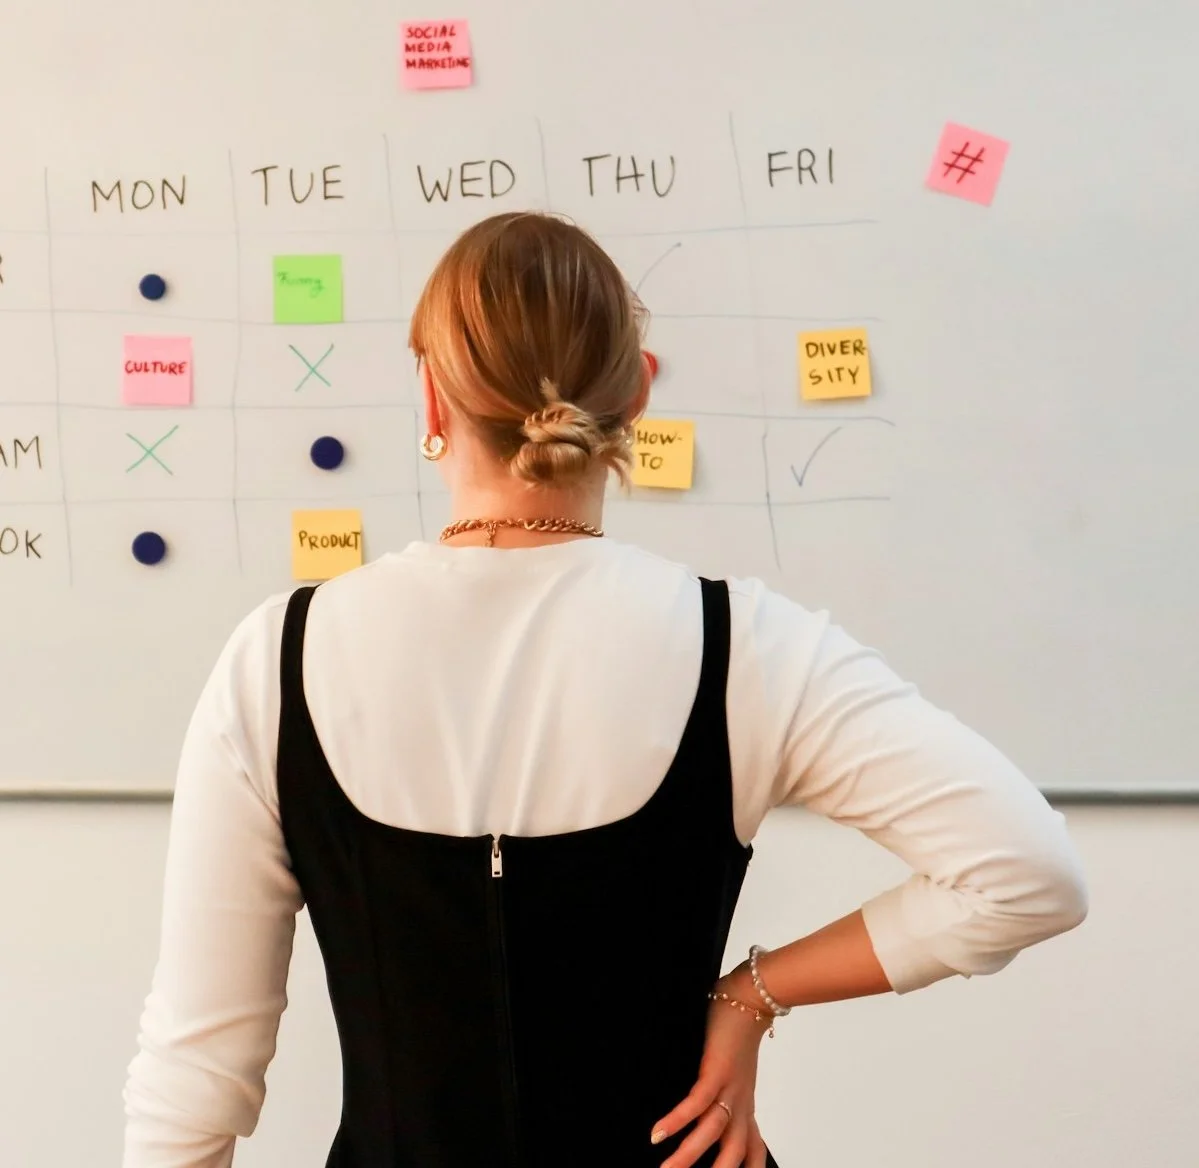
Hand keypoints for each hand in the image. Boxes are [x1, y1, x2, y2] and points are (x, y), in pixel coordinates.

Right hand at [650, 967, 770, 1167]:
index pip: (752, 1151)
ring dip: (687, 1156)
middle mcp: (740, 1103)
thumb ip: (722, 1089)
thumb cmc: (737, 1031)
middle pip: (733, 1154)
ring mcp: (729, 1088)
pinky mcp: (715, 1071)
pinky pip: (696, 1104)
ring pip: (712, 1134)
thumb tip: (701, 1103)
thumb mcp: (734, 1069)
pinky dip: (676, 1120)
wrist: (750, 999)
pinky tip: (658, 1134)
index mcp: (745, 1106)